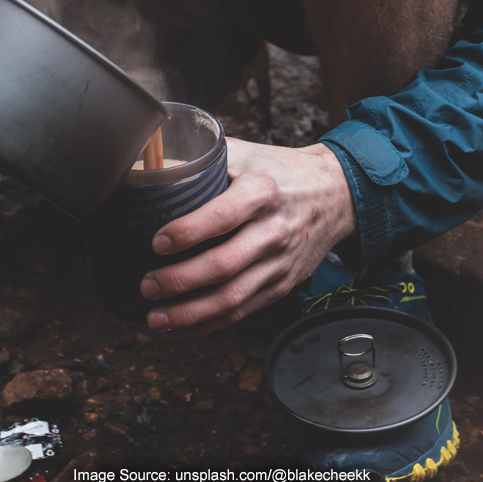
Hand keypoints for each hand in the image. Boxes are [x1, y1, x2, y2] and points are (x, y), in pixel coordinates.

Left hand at [141, 138, 357, 338]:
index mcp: (262, 191)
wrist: (335, 194)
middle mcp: (274, 230)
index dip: (188, 232)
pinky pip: (242, 311)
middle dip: (180, 281)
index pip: (223, 216)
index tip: (157, 243)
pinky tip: (179, 329)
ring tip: (155, 318)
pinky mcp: (281, 285)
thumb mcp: (246, 152)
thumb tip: (151, 154)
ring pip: (233, 297)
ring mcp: (279, 262)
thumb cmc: (279, 171)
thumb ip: (203, 156)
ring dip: (190, 313)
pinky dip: (208, 325)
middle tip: (147, 286)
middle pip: (224, 265)